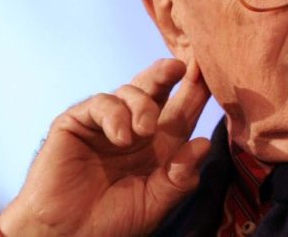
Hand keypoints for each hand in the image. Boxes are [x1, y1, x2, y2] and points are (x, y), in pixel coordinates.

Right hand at [0, 59, 210, 236]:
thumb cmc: (113, 222)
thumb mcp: (156, 203)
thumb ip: (180, 177)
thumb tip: (205, 143)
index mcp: (161, 144)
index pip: (184, 109)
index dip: (197, 89)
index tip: (210, 69)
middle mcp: (137, 127)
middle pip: (158, 87)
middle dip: (170, 71)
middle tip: (180, 66)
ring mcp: (107, 123)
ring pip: (131, 90)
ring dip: (143, 104)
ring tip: (145, 130)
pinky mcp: (77, 123)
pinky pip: (101, 104)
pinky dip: (115, 115)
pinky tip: (121, 137)